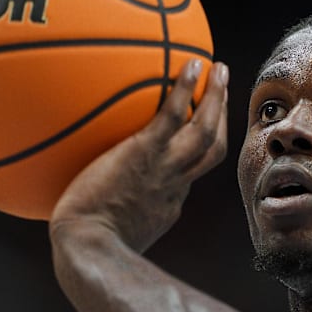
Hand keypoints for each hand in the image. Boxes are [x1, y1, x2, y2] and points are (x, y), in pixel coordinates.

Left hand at [50, 59, 228, 251]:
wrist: (89, 245)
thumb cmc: (89, 243)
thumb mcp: (116, 231)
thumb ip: (116, 211)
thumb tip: (98, 200)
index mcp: (170, 200)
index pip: (193, 170)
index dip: (200, 148)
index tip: (199, 130)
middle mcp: (176, 182)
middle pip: (213, 147)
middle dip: (222, 117)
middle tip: (223, 89)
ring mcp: (165, 167)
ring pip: (205, 130)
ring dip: (217, 98)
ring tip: (218, 68)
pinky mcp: (146, 152)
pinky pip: (173, 115)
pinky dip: (186, 90)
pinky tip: (191, 66)